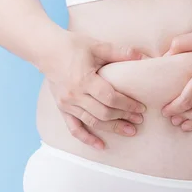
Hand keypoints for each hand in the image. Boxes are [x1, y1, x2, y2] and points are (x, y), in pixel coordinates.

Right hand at [45, 32, 147, 149]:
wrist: (46, 50)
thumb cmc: (73, 46)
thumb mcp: (97, 46)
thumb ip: (120, 52)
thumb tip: (144, 56)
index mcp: (84, 80)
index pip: (110, 98)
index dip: (127, 105)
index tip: (141, 108)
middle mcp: (74, 95)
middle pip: (103, 113)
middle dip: (124, 117)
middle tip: (140, 120)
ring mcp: (67, 104)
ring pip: (92, 122)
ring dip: (112, 129)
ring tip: (130, 131)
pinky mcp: (62, 108)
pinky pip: (74, 128)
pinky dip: (87, 139)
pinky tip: (101, 146)